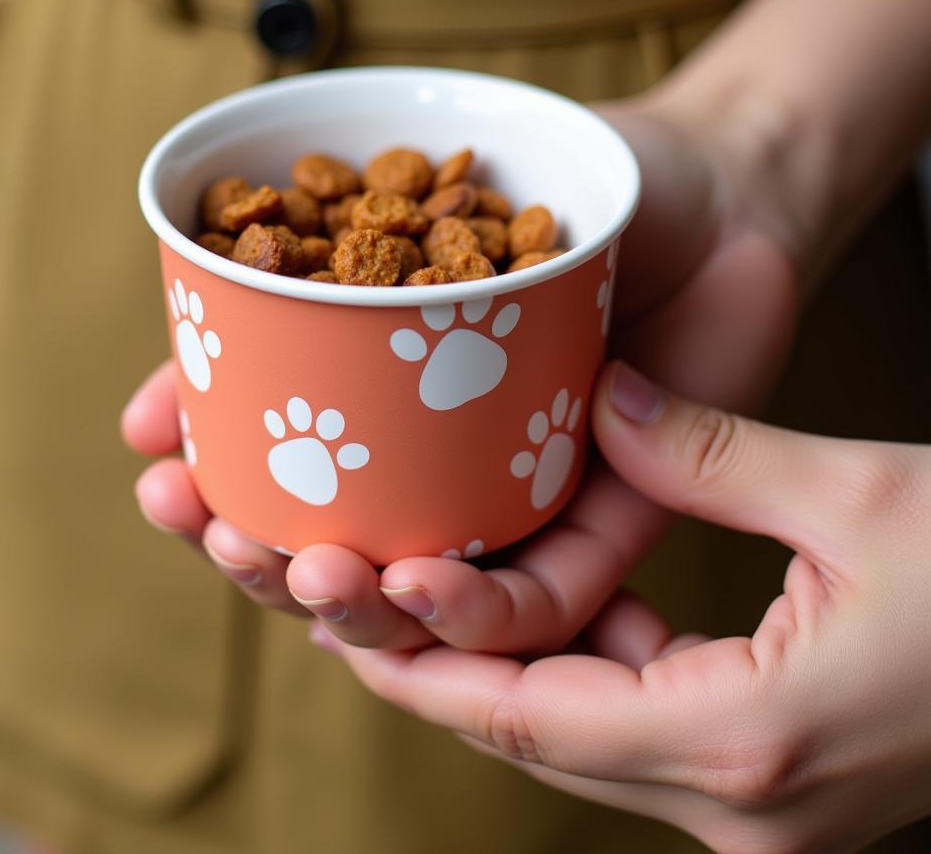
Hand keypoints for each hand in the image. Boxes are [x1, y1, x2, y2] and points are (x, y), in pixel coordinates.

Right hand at [122, 86, 800, 651]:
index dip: (210, 502)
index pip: (281, 491)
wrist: (721, 182)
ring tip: (306, 568)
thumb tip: (156, 384)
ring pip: (428, 605)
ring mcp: (523, 507)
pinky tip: (417, 584)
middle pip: (341, 565)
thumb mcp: (418, 204)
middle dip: (268, 569)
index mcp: (387, 416)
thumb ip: (304, 279)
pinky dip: (481, 608)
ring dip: (357, 609)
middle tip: (221, 533)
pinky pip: (546, 599)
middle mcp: (445, 474)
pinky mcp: (611, 529)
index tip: (160, 481)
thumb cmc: (565, 182)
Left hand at [318, 362, 930, 852]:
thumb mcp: (862, 494)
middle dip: (444, 669)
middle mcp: (744, 805)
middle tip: (361, 597)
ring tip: (436, 589)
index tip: (349, 618)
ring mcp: (764, 811)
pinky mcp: (779, 781)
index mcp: (750, 741)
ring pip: (584, 740)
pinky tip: (575, 599)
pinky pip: (646, 729)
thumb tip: (608, 401)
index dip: (429, 666)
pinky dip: (594, 669)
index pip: (532, 719)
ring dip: (512, 667)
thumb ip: (717, 454)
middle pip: (541, 738)